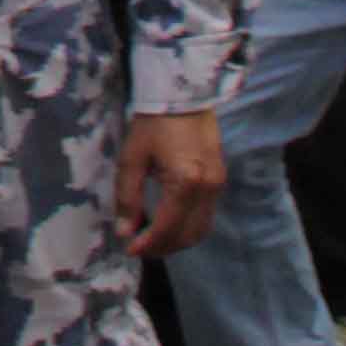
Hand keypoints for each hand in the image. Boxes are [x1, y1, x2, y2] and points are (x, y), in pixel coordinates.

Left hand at [117, 108, 227, 259]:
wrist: (182, 95)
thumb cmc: (153, 123)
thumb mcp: (132, 159)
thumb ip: (128, 198)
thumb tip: (125, 232)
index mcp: (185, 181)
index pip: (167, 227)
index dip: (148, 244)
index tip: (130, 249)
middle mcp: (207, 187)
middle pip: (188, 235)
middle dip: (163, 247)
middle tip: (140, 247)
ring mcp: (217, 184)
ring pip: (201, 229)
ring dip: (178, 240)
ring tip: (153, 238)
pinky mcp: (219, 179)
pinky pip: (206, 215)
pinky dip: (188, 226)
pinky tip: (169, 222)